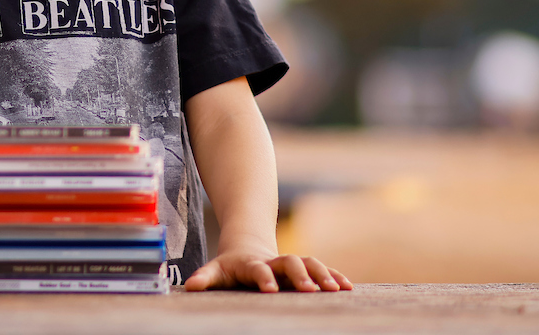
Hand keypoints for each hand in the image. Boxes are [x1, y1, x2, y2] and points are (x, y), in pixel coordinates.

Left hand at [184, 251, 351, 292]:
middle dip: (300, 274)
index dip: (263, 276)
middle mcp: (275, 261)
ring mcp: (291, 264)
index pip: (258, 269)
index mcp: (253, 264)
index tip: (270, 288)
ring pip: (309, 263)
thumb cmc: (231, 267)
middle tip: (308, 290)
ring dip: (322, 274)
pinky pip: (322, 271)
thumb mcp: (217, 271)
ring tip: (336, 289)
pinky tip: (348, 287)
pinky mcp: (304, 269)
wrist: (248, 248)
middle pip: (290, 262)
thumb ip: (206, 277)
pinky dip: (335, 277)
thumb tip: (190, 285)